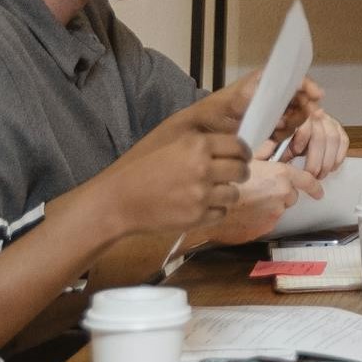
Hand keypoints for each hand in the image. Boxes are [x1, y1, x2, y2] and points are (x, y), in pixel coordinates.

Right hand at [99, 90, 254, 234]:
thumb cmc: (141, 170)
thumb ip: (201, 145)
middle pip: (242, 170)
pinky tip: (200, 207)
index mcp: (197, 145)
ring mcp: (202, 194)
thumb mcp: (171, 145)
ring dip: (227, 194)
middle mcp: (203, 168)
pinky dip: (215, 212)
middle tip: (229, 176)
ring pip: (235, 194)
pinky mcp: (198, 217)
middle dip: (239, 173)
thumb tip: (231, 147)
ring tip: (211, 193)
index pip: (238, 146)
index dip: (242, 153)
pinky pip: (222, 213)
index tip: (240, 157)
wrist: (119, 201)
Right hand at [205, 157, 322, 244]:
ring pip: (279, 208)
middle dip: (281, 194)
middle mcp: (283, 194)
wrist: (212, 206)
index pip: (306, 180)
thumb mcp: (244, 160)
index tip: (319, 192)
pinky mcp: (267, 227)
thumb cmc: (226, 180)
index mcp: (280, 175)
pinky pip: (268, 221)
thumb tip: (270, 145)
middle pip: (291, 196)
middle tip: (261, 190)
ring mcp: (276, 212)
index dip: (314, 186)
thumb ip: (262, 152)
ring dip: (270, 205)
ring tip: (250, 201)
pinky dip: (261, 217)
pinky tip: (246, 212)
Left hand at [285, 103, 349, 178]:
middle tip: (311, 174)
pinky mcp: (339, 129)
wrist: (301, 129)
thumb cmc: (289, 138)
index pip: (303, 123)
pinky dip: (338, 156)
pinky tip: (332, 167)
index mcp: (299, 117)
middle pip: (320, 136)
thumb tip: (277, 161)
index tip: (296, 151)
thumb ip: (280, 149)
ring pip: (333, 140)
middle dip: (316, 159)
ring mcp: (329, 121)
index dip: (301, 137)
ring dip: (328, 161)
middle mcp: (316, 116)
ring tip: (321, 174)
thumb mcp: (281, 142)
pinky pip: (343, 141)